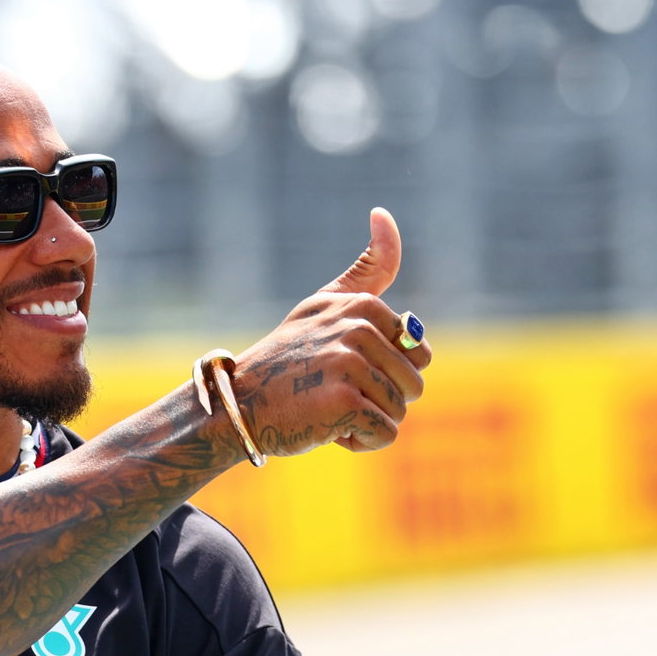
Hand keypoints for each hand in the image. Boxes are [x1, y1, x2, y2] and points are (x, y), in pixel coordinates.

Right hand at [229, 207, 430, 457]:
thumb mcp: (324, 305)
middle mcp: (357, 327)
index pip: (418, 352)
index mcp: (361, 304)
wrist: (238, 405)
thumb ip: (367, 269)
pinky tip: (326, 430)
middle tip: (331, 392)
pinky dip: (361, 443)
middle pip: (414, 383)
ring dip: (368, 422)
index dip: (385, 372)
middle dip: (379, 399)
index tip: (341, 368)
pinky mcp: (344, 402)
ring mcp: (349, 363)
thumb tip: (384, 212)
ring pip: (400, 411)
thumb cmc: (286, 359)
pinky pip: (386, 435)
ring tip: (326, 409)